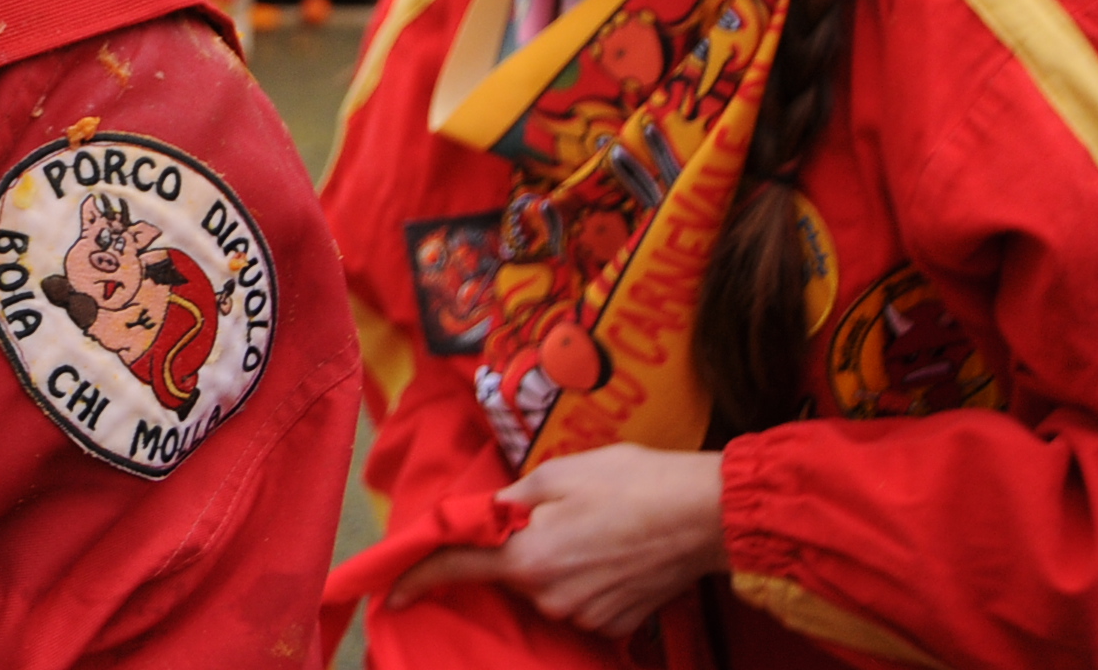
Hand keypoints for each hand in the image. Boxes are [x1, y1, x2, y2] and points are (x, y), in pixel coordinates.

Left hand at [392, 446, 726, 638]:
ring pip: (547, 587)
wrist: (705, 516)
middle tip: (557, 513)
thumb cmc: (628, 483)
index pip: (458, 568)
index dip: (419, 578)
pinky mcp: (616, 624)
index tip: (391, 592)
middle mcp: (550, 598)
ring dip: (555, 561)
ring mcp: (586, 616)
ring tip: (594, 526)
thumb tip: (485, 516)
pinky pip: (581, 600)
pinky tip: (613, 550)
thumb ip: (510, 501)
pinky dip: (586, 578)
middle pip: (510, 574)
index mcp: (527, 559)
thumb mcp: (555, 474)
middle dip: (518, 547)